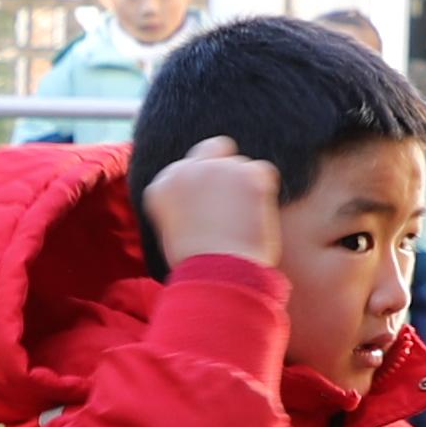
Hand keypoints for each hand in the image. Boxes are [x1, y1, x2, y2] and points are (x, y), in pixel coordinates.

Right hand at [143, 135, 285, 269]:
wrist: (217, 278)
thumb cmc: (198, 268)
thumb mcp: (174, 233)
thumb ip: (183, 206)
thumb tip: (203, 200)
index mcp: (160, 186)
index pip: (185, 169)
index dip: (201, 185)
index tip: (210, 206)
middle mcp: (184, 170)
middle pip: (213, 148)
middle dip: (223, 164)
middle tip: (234, 195)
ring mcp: (217, 169)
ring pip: (241, 164)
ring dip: (245, 186)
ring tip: (243, 222)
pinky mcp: (247, 175)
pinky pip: (264, 171)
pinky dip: (265, 190)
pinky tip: (257, 215)